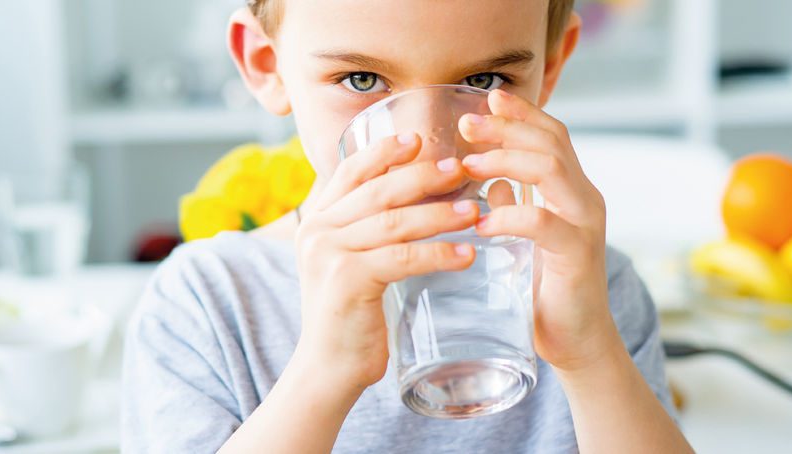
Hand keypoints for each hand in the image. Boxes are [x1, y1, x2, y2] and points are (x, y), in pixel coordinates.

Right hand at [293, 133, 479, 389]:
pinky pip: (401, 258)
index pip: (348, 170)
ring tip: (474, 211)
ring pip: (392, 221)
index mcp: (318, 220)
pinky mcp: (346, 281)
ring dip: (438, 213)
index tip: (418, 138)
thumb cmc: (351, 316)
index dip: (384, 151)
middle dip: (422, 176)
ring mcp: (328, 254)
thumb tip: (419, 198)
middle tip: (460, 169)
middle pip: (377, 190)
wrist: (328, 368)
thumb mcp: (353, 262)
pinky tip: (466, 254)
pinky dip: (437, 253)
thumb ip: (370, 231)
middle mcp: (317, 230)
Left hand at [458, 89, 616, 372]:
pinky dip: (509, 216)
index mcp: (572, 191)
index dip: (522, 115)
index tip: (486, 100)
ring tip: (468, 165)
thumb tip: (492, 181)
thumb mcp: (526, 239)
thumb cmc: (547, 290)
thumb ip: (516, 206)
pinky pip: (543, 222)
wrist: (576, 341)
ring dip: (505, 160)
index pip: (551, 136)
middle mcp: (585, 198)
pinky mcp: (577, 254)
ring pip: (551, 169)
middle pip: (551, 142)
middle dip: (508, 127)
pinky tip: (482, 222)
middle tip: (467, 124)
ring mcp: (585, 224)